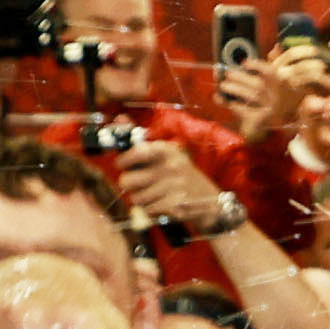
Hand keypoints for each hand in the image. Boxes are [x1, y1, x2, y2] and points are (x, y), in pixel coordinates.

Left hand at [103, 137, 238, 236]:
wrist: (212, 202)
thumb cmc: (184, 177)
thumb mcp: (169, 155)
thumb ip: (142, 141)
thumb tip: (118, 117)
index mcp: (167, 151)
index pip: (135, 152)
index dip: (123, 160)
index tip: (123, 165)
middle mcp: (170, 166)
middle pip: (127, 180)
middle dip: (130, 185)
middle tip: (138, 185)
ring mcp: (174, 187)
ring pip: (136, 198)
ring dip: (141, 200)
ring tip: (154, 196)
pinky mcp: (176, 205)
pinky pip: (148, 210)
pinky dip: (151, 211)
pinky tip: (162, 206)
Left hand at [211, 54, 286, 136]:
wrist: (265, 128)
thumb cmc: (262, 101)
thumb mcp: (265, 86)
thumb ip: (259, 71)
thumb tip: (254, 55)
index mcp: (278, 85)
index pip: (270, 72)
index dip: (257, 65)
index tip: (244, 63)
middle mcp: (276, 97)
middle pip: (258, 85)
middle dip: (241, 77)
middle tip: (228, 74)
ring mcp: (269, 109)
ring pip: (252, 96)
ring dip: (235, 89)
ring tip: (223, 86)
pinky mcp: (260, 120)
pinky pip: (245, 110)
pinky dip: (234, 105)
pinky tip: (226, 101)